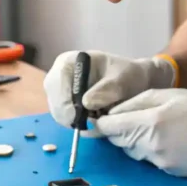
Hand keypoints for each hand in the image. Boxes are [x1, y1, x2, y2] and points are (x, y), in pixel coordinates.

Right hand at [44, 50, 175, 134]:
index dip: (65, 103)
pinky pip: (64, 118)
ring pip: (58, 113)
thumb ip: (106, 90)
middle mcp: (58, 76)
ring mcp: (59, 91)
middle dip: (70, 115)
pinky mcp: (64, 104)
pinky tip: (92, 119)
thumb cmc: (127, 75)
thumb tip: (86, 103)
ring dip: (74, 121)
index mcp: (67, 62)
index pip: (55, 85)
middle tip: (91, 122)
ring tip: (96, 118)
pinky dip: (77, 123)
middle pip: (54, 101)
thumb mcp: (121, 79)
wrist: (132, 81)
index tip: (82, 117)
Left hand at [93, 88, 186, 176]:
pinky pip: (148, 159)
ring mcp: (158, 160)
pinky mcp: (167, 170)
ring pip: (131, 151)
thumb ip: (138, 101)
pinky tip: (165, 139)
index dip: (101, 122)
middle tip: (123, 119)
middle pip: (118, 140)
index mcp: (149, 121)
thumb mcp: (170, 94)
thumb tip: (114, 109)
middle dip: (116, 130)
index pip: (110, 126)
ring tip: (149, 127)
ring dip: (131, 140)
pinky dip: (148, 149)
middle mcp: (150, 144)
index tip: (98, 118)